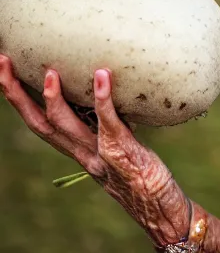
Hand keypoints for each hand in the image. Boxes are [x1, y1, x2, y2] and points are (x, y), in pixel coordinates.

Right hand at [0, 58, 189, 247]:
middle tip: (3, 63)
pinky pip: (109, 123)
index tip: (5, 71)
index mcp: (77, 149)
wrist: (157, 204)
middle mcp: (82, 152)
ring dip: (54, 99)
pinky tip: (102, 75)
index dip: (19, 99)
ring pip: (66, 126)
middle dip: (16, 95)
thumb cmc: (140, 168)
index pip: (40, 123)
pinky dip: (103, 99)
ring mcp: (99, 152)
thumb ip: (107, 122)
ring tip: (48, 72)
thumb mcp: (116, 143)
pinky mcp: (121, 149)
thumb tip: (106, 87)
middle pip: (40, 124)